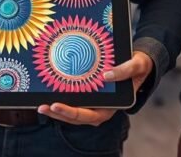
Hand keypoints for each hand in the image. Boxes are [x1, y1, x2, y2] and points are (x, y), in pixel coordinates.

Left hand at [37, 51, 153, 125]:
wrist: (139, 64)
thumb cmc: (139, 66)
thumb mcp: (136, 65)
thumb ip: (125, 70)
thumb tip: (107, 75)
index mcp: (113, 106)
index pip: (90, 115)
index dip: (72, 112)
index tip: (57, 105)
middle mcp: (101, 108)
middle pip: (77, 117)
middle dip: (58, 114)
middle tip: (42, 106)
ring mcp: (94, 103)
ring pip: (72, 112)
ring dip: (56, 111)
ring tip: (40, 106)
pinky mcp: (88, 95)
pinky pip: (73, 102)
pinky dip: (60, 101)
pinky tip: (47, 96)